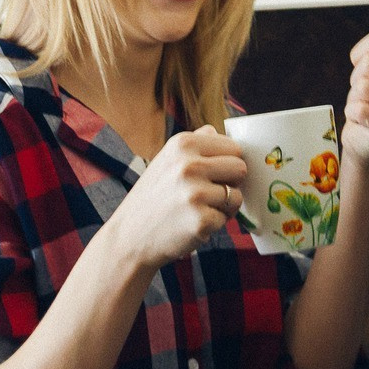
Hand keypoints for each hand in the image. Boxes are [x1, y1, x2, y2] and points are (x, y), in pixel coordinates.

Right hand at [108, 126, 247, 270]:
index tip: (213, 175)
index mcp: (183, 144)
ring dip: (223, 206)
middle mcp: (189, 165)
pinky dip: (215, 224)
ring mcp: (195, 193)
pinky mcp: (201, 221)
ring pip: (237, 195)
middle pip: (240, 168)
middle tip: (208, 194)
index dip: (228, 163)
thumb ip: (194, 144)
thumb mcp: (166, 160)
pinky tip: (192, 224)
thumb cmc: (152, 198)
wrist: (128, 237)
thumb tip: (218, 131)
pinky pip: (226, 218)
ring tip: (198, 209)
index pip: (234, 147)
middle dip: (231, 183)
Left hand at [341, 7, 368, 170]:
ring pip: (364, 87)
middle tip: (366, 93)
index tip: (367, 70)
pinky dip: (353, 114)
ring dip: (355, 98)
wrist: (367, 138)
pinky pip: (361, 110)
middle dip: (357, 79)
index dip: (360, 56)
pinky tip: (364, 121)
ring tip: (366, 106)